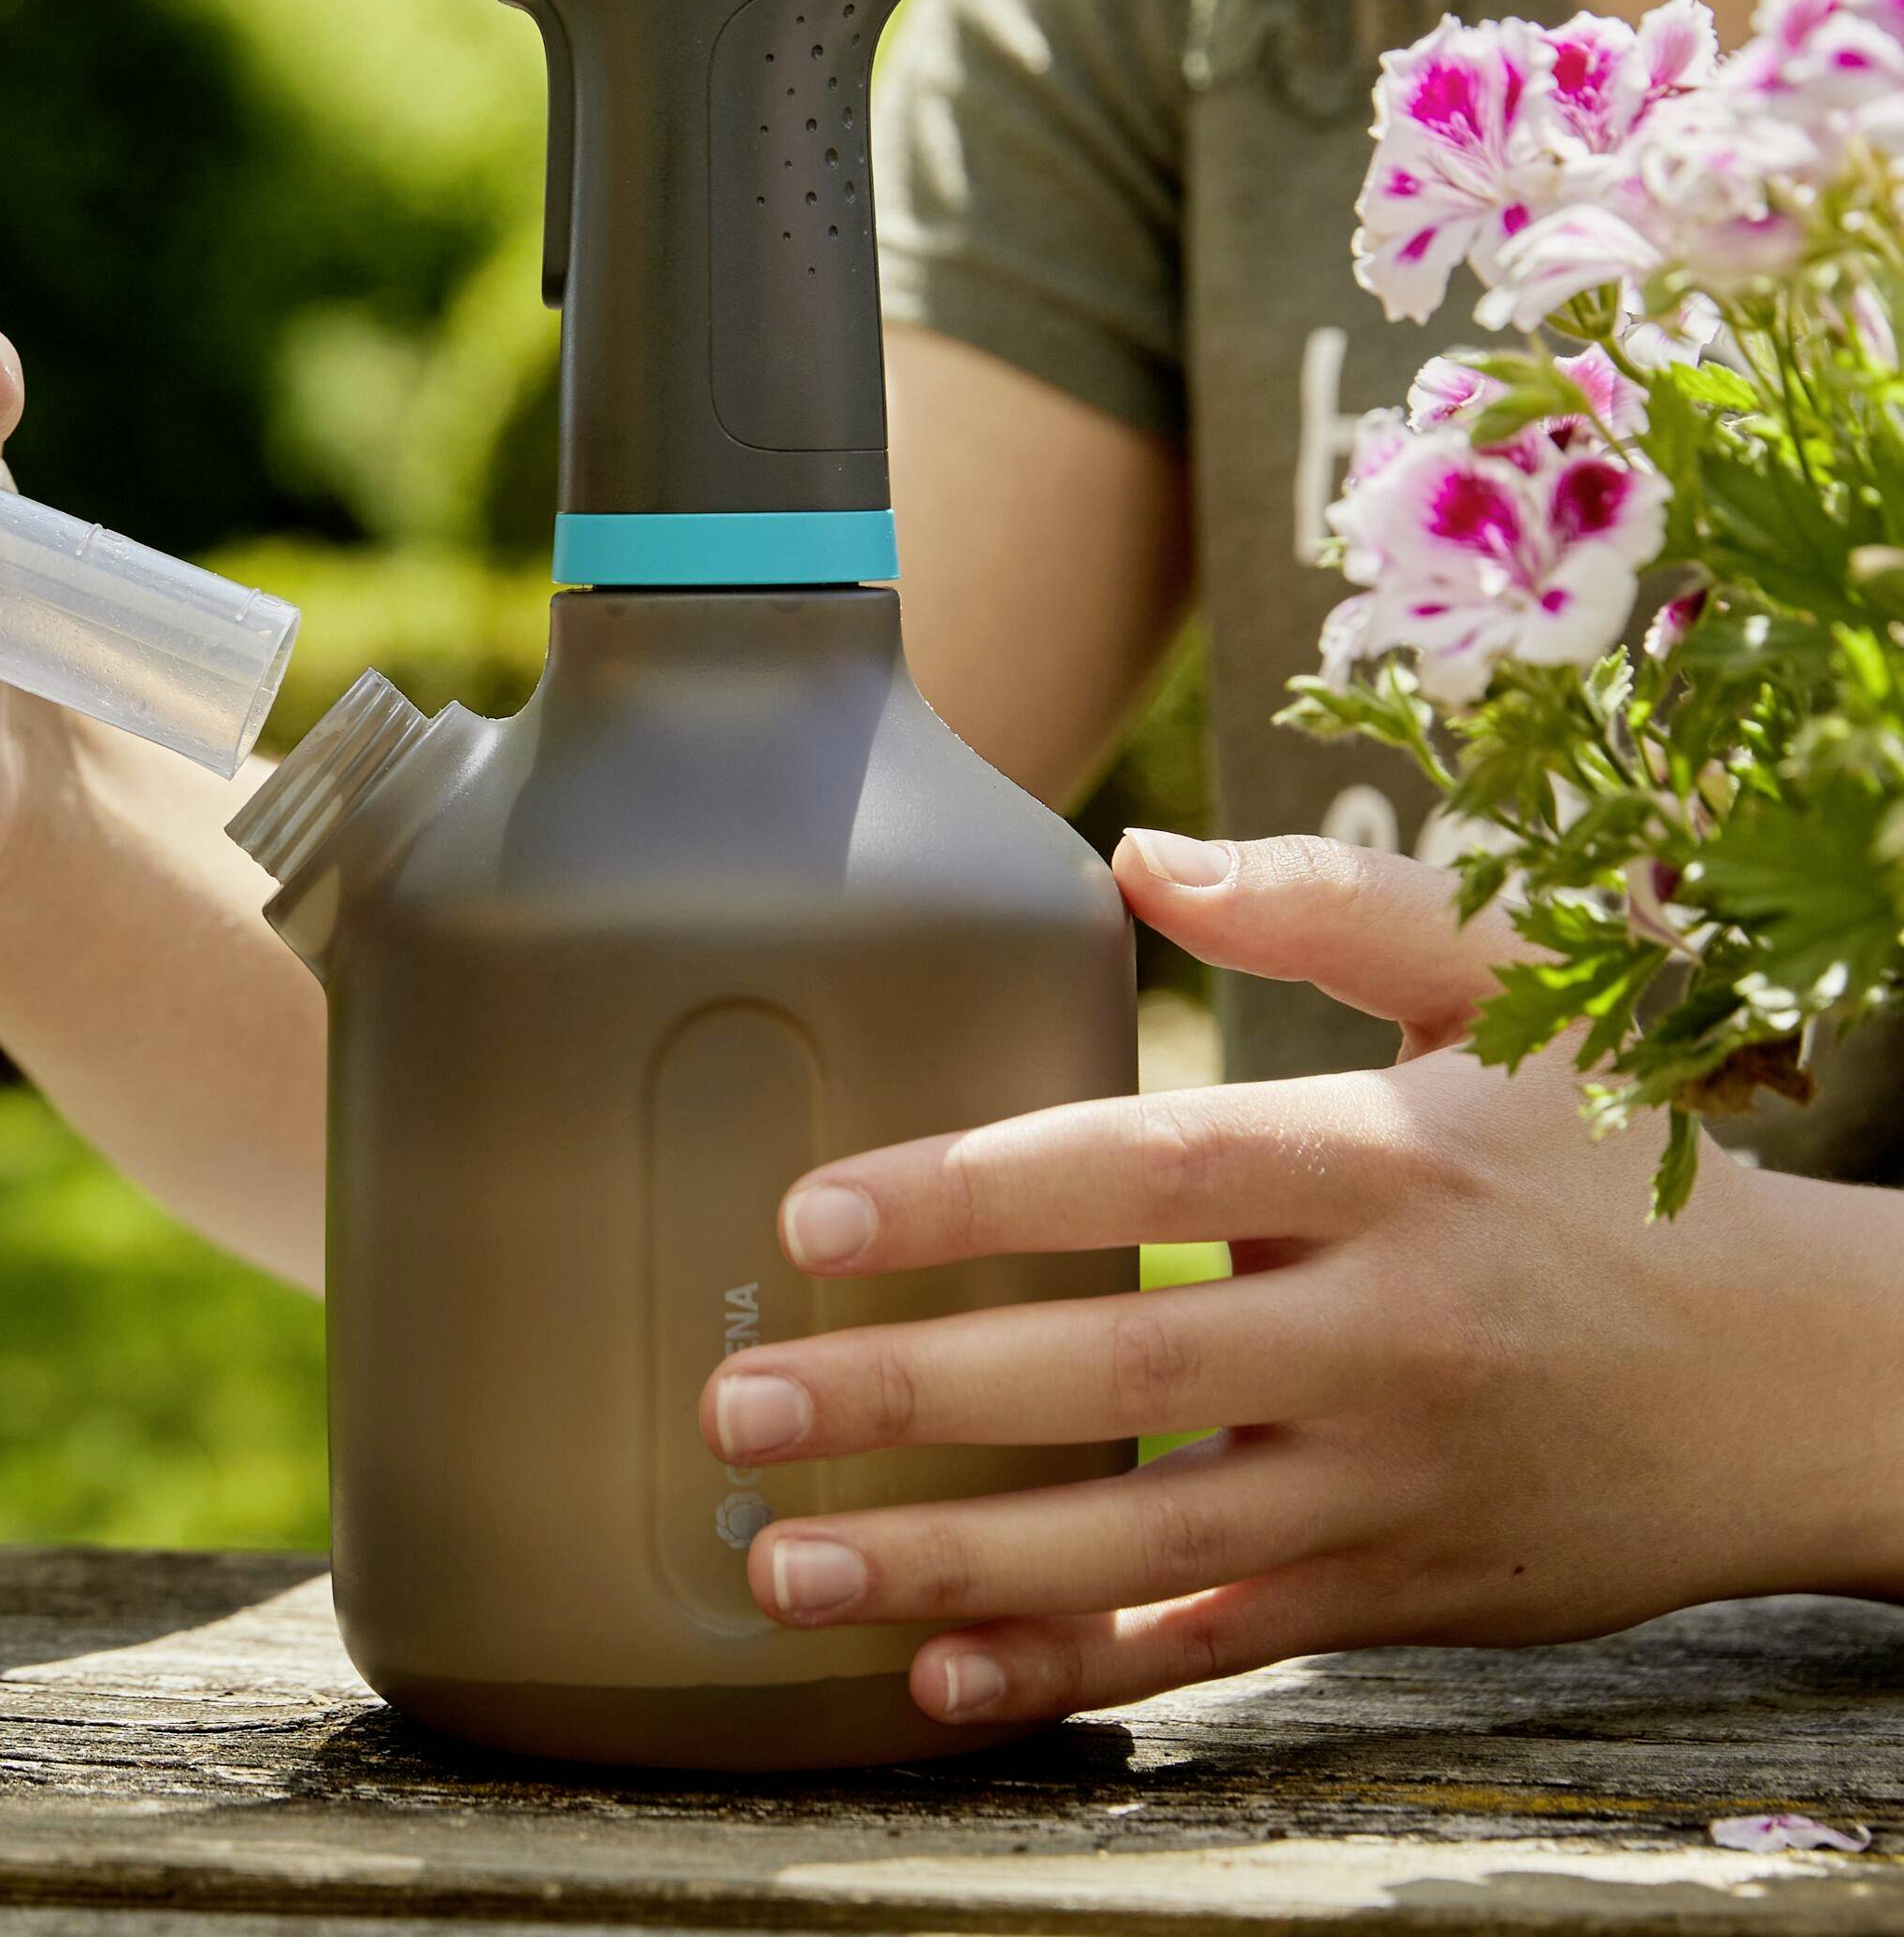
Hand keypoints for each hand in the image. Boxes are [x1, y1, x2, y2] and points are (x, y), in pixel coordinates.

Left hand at [697, 832, 1903, 1726]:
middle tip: (737, 1402)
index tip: (810, 1212)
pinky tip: (937, 1678)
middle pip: (1117, 1371)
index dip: (973, 1193)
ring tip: (774, 1562)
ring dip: (948, 1562)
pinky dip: (1077, 1670)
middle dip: (911, 1397)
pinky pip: (1215, 1644)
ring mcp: (1391, 1481)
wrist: (1819, 1380)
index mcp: (1392, 1162)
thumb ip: (1331, 903)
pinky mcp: (1401, 1595)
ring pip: (1143, 1540)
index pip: (1150, 1168)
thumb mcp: (1520, 990)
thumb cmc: (1620, 1160)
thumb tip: (1134, 853)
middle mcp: (1386, 1332)